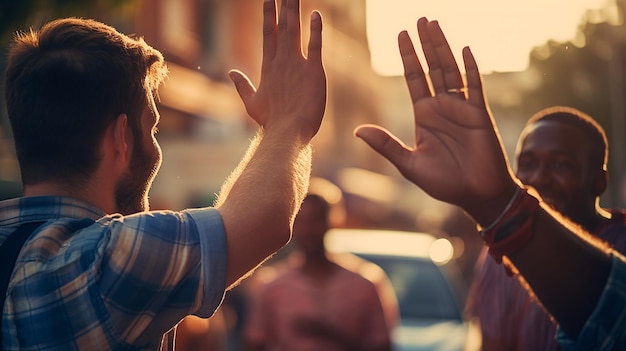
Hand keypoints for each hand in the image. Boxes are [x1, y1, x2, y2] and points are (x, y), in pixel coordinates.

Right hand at [229, 0, 325, 140]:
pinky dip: (316, 29)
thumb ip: (242, 85)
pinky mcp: (314, 71)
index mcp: (268, 67)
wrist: (288, 132)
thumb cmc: (271, 121)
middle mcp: (281, 61)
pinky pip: (315, 45)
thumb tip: (231, 72)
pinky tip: (316, 14)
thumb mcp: (252, 103)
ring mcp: (297, 64)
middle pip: (282, 26)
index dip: (269, 14)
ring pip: (295, 30)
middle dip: (283, 5)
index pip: (268, 34)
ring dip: (295, 10)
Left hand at [355, 18, 516, 224]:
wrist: (476, 195)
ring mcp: (462, 108)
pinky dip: (471, 68)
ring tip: (434, 25)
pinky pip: (475, 87)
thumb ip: (386, 145)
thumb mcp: (410, 164)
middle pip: (432, 67)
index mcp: (424, 115)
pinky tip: (465, 49)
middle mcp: (442, 107)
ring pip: (451, 70)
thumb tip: (357, 130)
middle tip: (418, 19)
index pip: (414, 79)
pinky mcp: (480, 115)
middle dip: (424, 44)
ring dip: (443, 48)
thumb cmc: (444, 182)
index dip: (408, 57)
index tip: (401, 35)